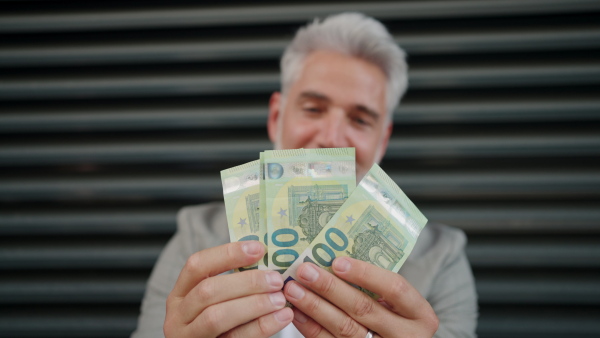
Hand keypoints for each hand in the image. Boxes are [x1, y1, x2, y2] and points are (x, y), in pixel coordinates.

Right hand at [164, 241, 292, 336]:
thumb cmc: (221, 321)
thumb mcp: (215, 300)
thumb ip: (233, 283)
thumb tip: (267, 258)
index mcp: (180, 293)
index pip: (197, 264)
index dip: (228, 254)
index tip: (259, 248)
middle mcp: (178, 315)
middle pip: (208, 291)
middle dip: (246, 282)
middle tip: (276, 279)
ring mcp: (189, 336)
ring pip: (217, 316)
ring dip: (253, 304)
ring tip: (280, 299)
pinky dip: (261, 327)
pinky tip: (281, 317)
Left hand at [283, 257, 438, 336]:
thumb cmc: (394, 317)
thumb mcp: (397, 303)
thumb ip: (376, 286)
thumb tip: (332, 258)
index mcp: (420, 315)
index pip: (395, 288)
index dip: (366, 273)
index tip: (337, 262)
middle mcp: (406, 336)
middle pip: (364, 308)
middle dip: (330, 288)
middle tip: (305, 271)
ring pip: (344, 329)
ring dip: (314, 307)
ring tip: (294, 289)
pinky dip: (311, 328)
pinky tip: (297, 313)